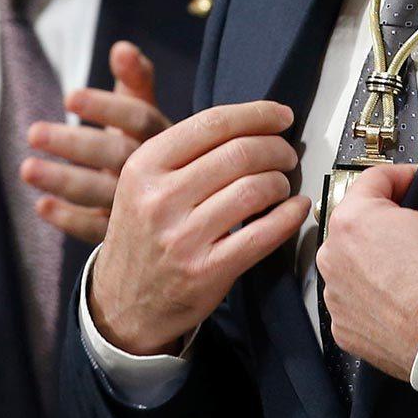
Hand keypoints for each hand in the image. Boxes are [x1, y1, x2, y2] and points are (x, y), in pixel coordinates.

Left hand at [22, 41, 170, 242]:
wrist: (191, 206)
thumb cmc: (154, 148)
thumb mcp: (150, 114)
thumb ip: (136, 80)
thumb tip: (122, 48)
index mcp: (165, 137)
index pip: (138, 119)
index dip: (106, 107)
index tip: (70, 96)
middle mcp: (155, 171)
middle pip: (116, 155)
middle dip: (74, 144)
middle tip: (34, 131)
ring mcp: (139, 205)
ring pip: (100, 194)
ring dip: (63, 181)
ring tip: (26, 169)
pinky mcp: (123, 233)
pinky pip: (95, 231)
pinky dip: (68, 219)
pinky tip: (41, 206)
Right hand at [87, 100, 310, 354]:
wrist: (122, 302)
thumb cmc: (143, 233)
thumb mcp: (142, 182)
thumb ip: (184, 148)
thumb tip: (251, 120)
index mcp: (144, 166)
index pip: (213, 123)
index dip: (257, 114)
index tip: (281, 116)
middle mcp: (159, 199)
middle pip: (240, 153)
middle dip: (276, 149)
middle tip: (286, 155)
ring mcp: (182, 237)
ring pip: (255, 189)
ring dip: (282, 182)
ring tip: (282, 185)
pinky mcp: (206, 271)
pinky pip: (264, 233)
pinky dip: (290, 215)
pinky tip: (295, 208)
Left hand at [315, 141, 417, 380]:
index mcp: (353, 220)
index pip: (374, 179)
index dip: (403, 177)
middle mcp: (333, 257)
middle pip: (358, 220)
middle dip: (387, 218)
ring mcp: (336, 295)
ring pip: (353, 260)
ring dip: (376, 256)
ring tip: (412, 265)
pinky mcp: (343, 327)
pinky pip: (354, 298)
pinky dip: (372, 293)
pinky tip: (401, 294)